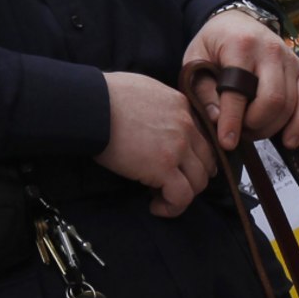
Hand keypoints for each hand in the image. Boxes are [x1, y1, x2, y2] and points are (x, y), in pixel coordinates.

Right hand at [94, 71, 219, 217]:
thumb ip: (160, 107)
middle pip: (206, 162)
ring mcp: (177, 148)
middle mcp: (186, 126)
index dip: (191, 158)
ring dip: (183, 195)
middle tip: (170, 185)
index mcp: (181, 106)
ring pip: (198, 182)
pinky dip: (172, 207)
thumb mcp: (144, 90)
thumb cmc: (106, 97)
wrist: (92, 106)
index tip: (176, 168)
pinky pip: (181, 197)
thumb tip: (154, 124)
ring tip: (161, 198)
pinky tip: (156, 206)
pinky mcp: (163, 167)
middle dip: (192, 178)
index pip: (201, 139)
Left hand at [182, 9, 298, 150]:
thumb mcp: (196, 60)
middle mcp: (270, 51)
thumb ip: (203, 91)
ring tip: (251, 131)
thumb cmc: (214, 43)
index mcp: (241, 45)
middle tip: (239, 132)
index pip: (239, 90)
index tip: (227, 142)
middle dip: (255, 125)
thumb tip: (217, 121)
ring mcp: (289, 60)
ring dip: (271, 127)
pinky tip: (289, 141)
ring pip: (289, 105)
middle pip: (272, 100)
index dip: (233, 120)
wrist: (237, 21)